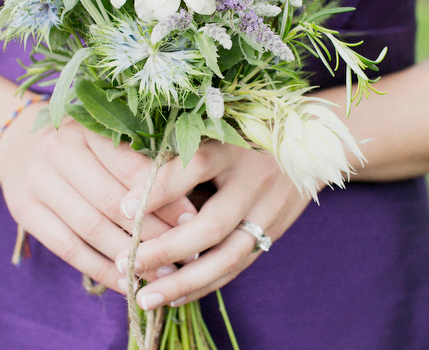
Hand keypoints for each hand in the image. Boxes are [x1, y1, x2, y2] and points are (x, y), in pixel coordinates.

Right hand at [0, 104, 196, 292]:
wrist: (17, 141)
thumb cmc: (79, 141)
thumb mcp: (106, 138)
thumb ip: (139, 162)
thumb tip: (188, 201)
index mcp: (87, 126)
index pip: (131, 167)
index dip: (164, 195)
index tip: (192, 219)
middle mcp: (58, 149)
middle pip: (112, 201)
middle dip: (152, 232)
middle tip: (185, 253)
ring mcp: (38, 180)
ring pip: (91, 228)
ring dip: (129, 257)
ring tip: (163, 274)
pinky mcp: (25, 210)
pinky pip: (68, 248)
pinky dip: (100, 270)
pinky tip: (126, 283)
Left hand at [115, 141, 313, 309]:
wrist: (306, 143)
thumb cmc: (244, 132)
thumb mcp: (216, 131)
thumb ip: (182, 154)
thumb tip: (133, 186)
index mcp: (235, 147)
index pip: (195, 167)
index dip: (158, 188)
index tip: (122, 208)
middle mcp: (255, 180)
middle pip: (212, 223)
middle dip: (166, 249)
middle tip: (128, 262)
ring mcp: (268, 211)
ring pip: (227, 256)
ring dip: (184, 282)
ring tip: (144, 297)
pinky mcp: (273, 232)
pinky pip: (238, 266)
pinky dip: (206, 284)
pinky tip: (175, 297)